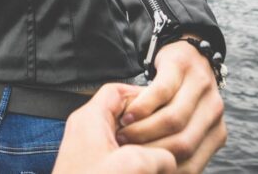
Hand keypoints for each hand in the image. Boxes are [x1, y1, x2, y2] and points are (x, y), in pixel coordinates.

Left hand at [53, 83, 176, 173]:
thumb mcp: (132, 165)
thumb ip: (158, 155)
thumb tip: (170, 159)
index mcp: (90, 120)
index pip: (117, 91)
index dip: (143, 97)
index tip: (164, 109)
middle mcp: (87, 133)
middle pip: (124, 116)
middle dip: (149, 127)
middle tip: (168, 138)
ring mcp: (90, 154)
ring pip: (125, 141)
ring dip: (146, 150)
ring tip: (163, 161)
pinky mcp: (95, 170)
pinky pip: (120, 160)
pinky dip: (137, 164)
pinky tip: (152, 171)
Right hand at [116, 37, 226, 172]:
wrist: (187, 53)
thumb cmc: (179, 99)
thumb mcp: (188, 126)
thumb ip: (179, 149)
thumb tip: (160, 172)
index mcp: (217, 132)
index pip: (192, 163)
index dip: (165, 170)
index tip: (142, 168)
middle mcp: (214, 110)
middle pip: (183, 144)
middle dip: (151, 152)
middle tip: (127, 153)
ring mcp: (201, 86)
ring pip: (173, 120)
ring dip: (144, 131)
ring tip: (123, 135)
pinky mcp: (181, 67)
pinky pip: (161, 92)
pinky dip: (142, 107)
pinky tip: (128, 115)